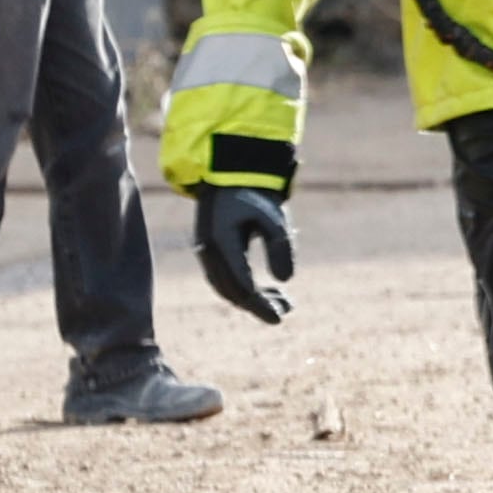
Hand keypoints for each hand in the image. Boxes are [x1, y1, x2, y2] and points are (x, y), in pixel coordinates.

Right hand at [195, 188, 293, 324]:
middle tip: (286, 311)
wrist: (230, 175)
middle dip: (258, 305)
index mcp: (222, 243)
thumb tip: (286, 281)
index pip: (241, 285)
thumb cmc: (256, 195)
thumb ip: (281, 247)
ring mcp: (206, 252)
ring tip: (284, 301)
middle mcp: (209, 251)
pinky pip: (225, 279)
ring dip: (253, 299)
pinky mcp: (210, 251)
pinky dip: (244, 288)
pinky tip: (269, 291)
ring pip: (227, 288)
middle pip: (231, 292)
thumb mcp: (275, 218)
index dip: (260, 305)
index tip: (279, 317)